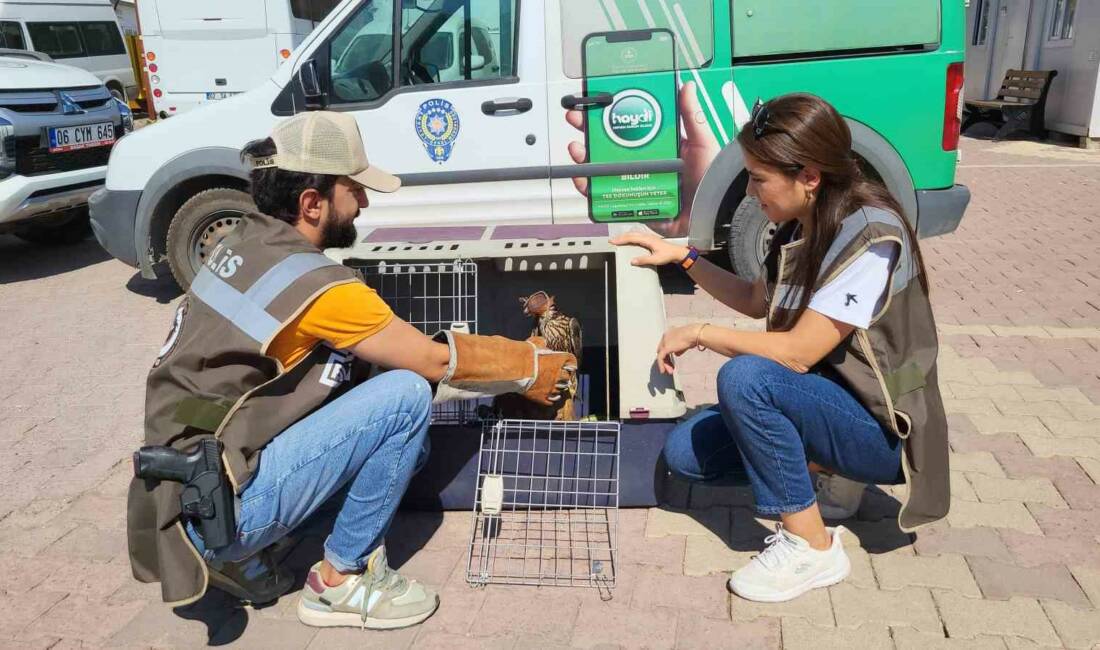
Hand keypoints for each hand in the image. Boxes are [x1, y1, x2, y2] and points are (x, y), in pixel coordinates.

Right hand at [527, 346, 577, 405]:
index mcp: (558, 361)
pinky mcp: (542, 397)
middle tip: (561, 375)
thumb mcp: (534, 343)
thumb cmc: (525, 355)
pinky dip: (551, 398)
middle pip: (567, 377)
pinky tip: (549, 396)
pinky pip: (551, 401)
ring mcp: (550, 388)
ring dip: (558, 387)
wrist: (516, 368)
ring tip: (555, 386)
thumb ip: (541, 343)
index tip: (569, 363)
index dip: (571, 362)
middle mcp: (557, 376)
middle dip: (564, 376)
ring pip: (560, 390)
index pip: (571, 360)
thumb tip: (542, 341)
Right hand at [566, 80, 720, 237]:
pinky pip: (606, 199)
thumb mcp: (702, 141)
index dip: (609, 117)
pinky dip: (591, 191)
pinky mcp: (633, 206)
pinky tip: (583, 179)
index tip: (593, 104)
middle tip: (576, 121)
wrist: (714, 211)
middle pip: (609, 149)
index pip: (627, 129)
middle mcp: (643, 166)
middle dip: (589, 135)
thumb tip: (686, 85)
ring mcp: (636, 185)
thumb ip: (691, 115)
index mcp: (657, 148)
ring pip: (603, 172)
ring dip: (584, 161)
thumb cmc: (711, 179)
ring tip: (577, 150)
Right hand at [608, 230, 688, 266]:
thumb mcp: (656, 259)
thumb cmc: (667, 255)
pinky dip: (630, 237)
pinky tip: (628, 239)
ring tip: (617, 239)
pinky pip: (637, 236)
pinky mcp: (649, 239)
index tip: (613, 241)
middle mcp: (647, 236)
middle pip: (631, 234)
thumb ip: (644, 260)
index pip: (631, 238)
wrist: (677, 252)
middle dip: (620, 237)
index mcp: (647, 240)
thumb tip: (632, 261)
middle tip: (611, 240)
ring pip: (634, 234)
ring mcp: (648, 237)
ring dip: (625, 236)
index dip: (621, 239)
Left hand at [655, 324, 703, 374]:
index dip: (668, 354)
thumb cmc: (693, 336)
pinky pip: (660, 358)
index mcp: (669, 332)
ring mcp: (664, 342)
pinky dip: (661, 365)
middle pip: (662, 350)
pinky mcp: (665, 348)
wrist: (693, 334)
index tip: (672, 361)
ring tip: (670, 371)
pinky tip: (663, 371)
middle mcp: (665, 336)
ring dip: (665, 364)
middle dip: (666, 359)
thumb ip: (679, 349)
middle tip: (671, 367)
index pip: (666, 345)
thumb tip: (676, 354)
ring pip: (661, 355)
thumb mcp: (685, 343)